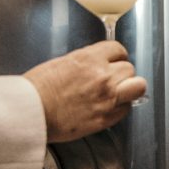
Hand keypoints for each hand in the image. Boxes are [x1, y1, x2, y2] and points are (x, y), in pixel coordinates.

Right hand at [23, 40, 147, 141]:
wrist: (31, 113)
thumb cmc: (36, 89)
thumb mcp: (61, 63)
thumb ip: (84, 63)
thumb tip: (94, 66)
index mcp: (89, 59)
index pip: (118, 49)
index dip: (117, 56)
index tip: (115, 61)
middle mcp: (102, 76)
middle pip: (130, 69)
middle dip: (123, 74)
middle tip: (114, 79)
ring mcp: (106, 98)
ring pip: (137, 87)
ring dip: (129, 89)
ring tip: (119, 93)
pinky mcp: (104, 118)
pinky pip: (126, 110)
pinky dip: (120, 109)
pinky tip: (109, 108)